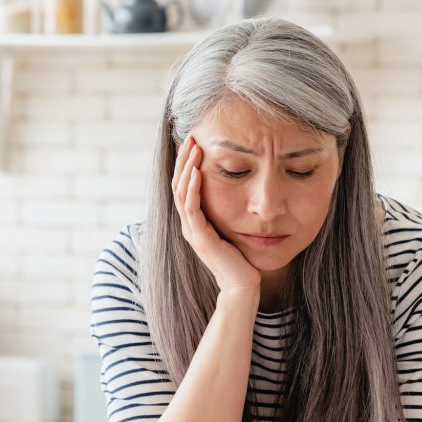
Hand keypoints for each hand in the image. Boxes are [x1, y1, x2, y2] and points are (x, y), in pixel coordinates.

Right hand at [173, 135, 260, 293]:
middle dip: (183, 160)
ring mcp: (192, 231)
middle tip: (190, 136)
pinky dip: (192, 188)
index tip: (193, 143)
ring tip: (192, 147)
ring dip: (186, 167)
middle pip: (178, 185)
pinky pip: (191, 208)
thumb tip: (240, 193)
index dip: (186, 164)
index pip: (184, 187)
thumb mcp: (233, 229)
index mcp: (195, 222)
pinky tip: (197, 171)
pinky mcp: (201, 238)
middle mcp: (189, 225)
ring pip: (181, 192)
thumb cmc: (242, 260)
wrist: (243, 286)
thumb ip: (229, 214)